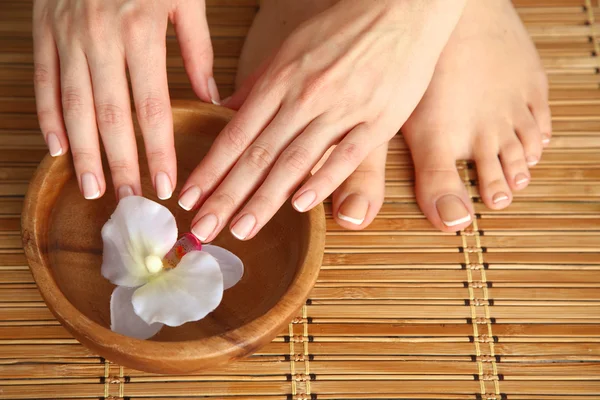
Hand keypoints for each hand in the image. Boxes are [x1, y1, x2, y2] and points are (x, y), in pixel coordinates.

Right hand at [33, 0, 218, 199]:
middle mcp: (101, 39)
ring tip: (92, 187)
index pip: (152, 107)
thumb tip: (212, 99)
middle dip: (121, 162)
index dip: (159, 150)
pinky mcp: (43, 31)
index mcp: (142, 32)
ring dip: (83, 151)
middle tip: (130, 200)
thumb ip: (198, 51)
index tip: (167, 185)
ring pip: (74, 105)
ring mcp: (67, 35)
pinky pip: (42, 81)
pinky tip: (58, 148)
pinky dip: (48, 117)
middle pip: (112, 115)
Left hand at [180, 0, 465, 241]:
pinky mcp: (378, 121)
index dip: (211, 170)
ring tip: (240, 230)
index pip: (236, 135)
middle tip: (202, 229)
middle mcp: (305, 97)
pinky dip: (322, 180)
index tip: (189, 198)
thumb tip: (227, 110)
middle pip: (259, 156)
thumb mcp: (291, 47)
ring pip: (296, 162)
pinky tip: (300, 206)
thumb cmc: (342, 27)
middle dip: (227, 197)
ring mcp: (342, 110)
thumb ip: (259, 84)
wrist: (401, 7)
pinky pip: (346, 156)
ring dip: (265, 200)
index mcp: (281, 80)